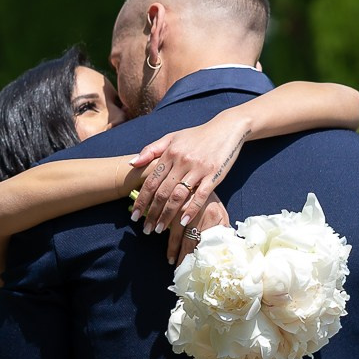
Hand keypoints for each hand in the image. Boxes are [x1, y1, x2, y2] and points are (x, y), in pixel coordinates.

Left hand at [132, 110, 244, 232]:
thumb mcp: (172, 137)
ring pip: (178, 196)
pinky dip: (190, 210)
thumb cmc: (197, 135)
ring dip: (167, 215)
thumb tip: (131, 164)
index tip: (134, 216)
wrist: (226, 128)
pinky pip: (200, 196)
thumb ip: (151, 150)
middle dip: (151, 213)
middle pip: (162, 192)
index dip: (141, 200)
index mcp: (170, 153)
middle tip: (145, 229)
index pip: (151, 181)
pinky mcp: (214, 175)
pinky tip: (182, 222)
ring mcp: (198, 168)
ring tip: (159, 229)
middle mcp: (182, 161)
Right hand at [166, 196, 228, 264]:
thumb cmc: (211, 200)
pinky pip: (167, 224)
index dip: (198, 256)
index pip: (204, 242)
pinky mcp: (172, 204)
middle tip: (179, 270)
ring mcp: (183, 209)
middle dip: (183, 258)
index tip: (193, 268)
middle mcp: (196, 214)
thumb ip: (223, 229)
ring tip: (171, 260)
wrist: (199, 178)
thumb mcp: (221, 213)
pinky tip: (162, 241)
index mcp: (212, 216)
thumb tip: (227, 247)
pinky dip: (163, 234)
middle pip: (188, 242)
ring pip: (175, 234)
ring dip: (172, 249)